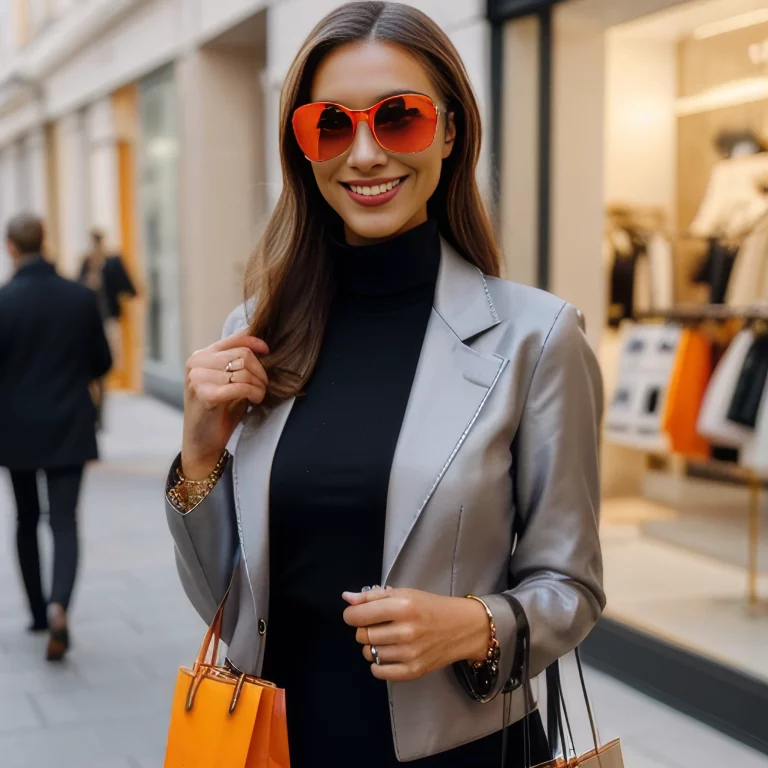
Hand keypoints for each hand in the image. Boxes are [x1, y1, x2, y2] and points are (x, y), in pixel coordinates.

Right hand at [181, 332, 268, 478]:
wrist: (202, 442)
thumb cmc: (219, 412)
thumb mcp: (228, 382)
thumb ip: (238, 365)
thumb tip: (263, 349)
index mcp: (201, 356)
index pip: (234, 339)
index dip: (255, 342)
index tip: (268, 351)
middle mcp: (196, 363)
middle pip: (243, 354)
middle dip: (260, 371)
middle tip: (263, 386)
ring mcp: (197, 378)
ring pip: (243, 371)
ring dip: (258, 384)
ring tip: (259, 395)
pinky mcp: (204, 394)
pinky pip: (239, 386)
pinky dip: (253, 392)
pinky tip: (255, 399)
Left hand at [342, 587, 489, 681]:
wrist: (462, 627)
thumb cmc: (430, 606)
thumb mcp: (404, 593)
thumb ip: (373, 596)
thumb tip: (347, 598)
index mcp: (402, 606)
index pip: (359, 615)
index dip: (351, 615)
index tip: (356, 614)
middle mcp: (405, 631)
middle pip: (362, 635)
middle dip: (363, 630)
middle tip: (376, 625)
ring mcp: (410, 653)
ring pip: (369, 653)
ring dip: (372, 646)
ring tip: (385, 638)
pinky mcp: (414, 671)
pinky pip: (380, 672)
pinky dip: (377, 665)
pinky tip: (387, 654)